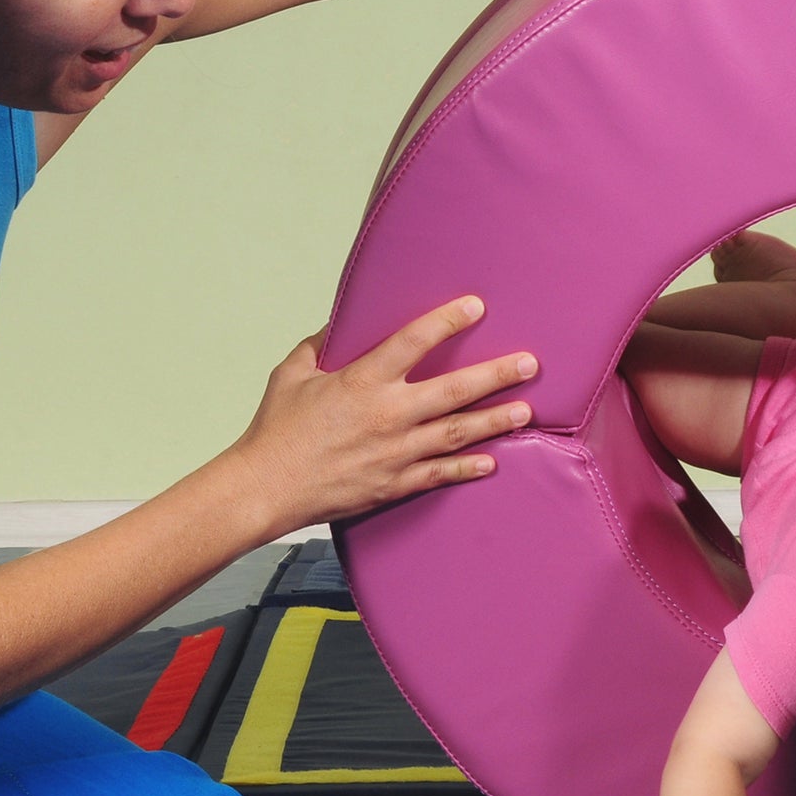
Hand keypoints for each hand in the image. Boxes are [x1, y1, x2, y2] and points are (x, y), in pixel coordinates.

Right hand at [229, 295, 536, 535]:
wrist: (264, 488)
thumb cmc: (275, 430)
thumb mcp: (292, 373)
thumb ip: (320, 345)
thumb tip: (339, 323)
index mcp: (361, 381)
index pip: (413, 341)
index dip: (447, 321)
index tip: (476, 306)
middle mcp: (387, 414)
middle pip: (454, 389)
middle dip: (497, 375)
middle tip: (530, 364)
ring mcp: (395, 452)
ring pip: (458, 432)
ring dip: (495, 421)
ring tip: (526, 411)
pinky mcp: (394, 483)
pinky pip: (440, 474)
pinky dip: (468, 468)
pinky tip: (494, 461)